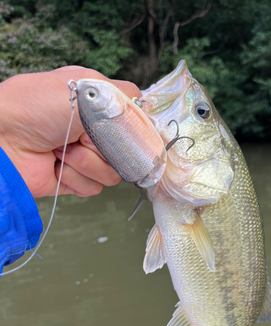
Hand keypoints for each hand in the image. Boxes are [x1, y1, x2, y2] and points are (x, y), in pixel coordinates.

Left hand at [0, 66, 141, 197]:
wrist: (2, 139)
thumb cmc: (35, 106)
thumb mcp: (86, 87)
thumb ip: (124, 98)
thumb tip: (149, 112)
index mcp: (98, 104)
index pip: (135, 120)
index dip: (136, 129)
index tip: (130, 131)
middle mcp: (94, 131)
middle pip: (127, 151)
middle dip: (104, 146)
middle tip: (80, 136)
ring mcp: (85, 157)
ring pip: (112, 173)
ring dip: (86, 162)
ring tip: (61, 149)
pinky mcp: (74, 179)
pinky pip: (94, 187)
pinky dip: (75, 177)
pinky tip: (56, 165)